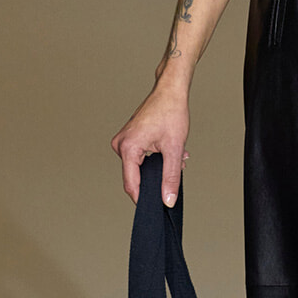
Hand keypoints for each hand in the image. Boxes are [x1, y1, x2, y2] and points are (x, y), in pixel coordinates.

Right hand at [111, 80, 189, 205]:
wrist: (170, 90)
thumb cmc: (171, 112)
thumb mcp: (175, 148)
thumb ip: (171, 177)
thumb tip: (167, 200)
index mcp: (128, 148)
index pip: (132, 185)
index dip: (144, 198)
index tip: (155, 207)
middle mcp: (120, 145)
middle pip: (136, 176)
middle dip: (157, 176)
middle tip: (177, 167)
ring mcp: (123, 141)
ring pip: (140, 166)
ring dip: (159, 165)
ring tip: (176, 154)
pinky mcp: (128, 138)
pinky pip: (139, 157)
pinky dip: (155, 157)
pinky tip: (168, 149)